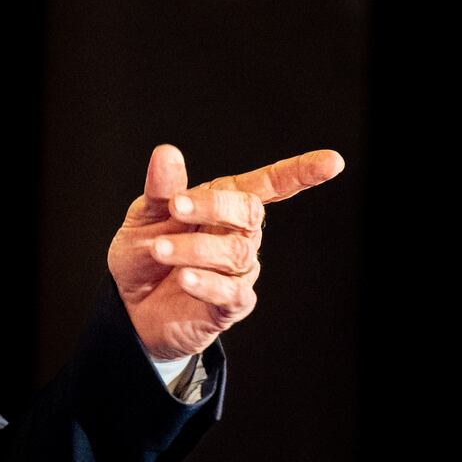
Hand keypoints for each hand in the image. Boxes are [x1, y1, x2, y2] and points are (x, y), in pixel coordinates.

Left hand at [107, 144, 344, 360]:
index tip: (332, 162)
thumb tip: (167, 153)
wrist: (129, 308)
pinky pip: (231, 292)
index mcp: (223, 204)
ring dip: (195, 248)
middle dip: (216, 206)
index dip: (300, 173)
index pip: (269, 184)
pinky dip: (206, 282)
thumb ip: (161, 189)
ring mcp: (238, 271)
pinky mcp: (231, 305)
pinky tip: (184, 278)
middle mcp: (238, 235)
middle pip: (250, 214)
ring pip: (236, 254)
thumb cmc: (143, 255)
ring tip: (159, 249)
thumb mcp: (144, 217)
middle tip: (176, 206)